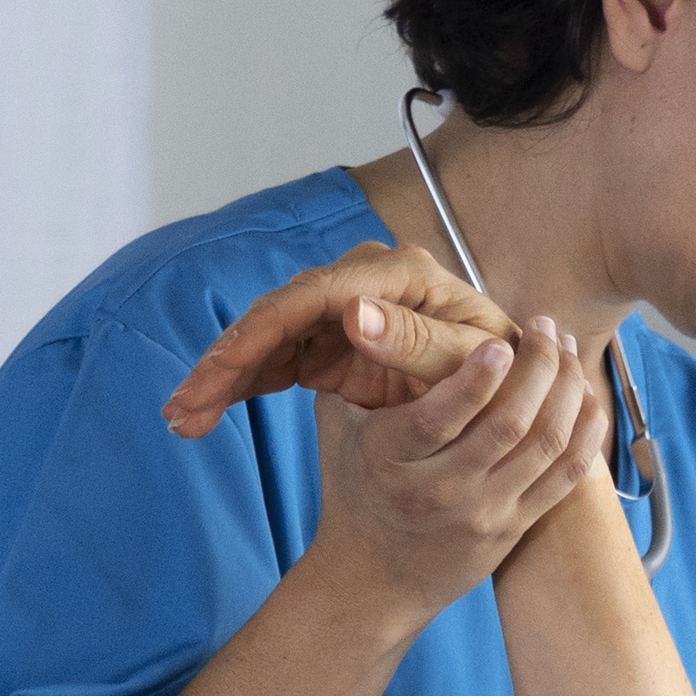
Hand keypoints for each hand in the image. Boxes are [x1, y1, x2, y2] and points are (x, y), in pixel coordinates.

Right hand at [164, 243, 517, 435]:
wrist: (513, 399)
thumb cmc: (505, 373)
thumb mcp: (470, 361)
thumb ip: (418, 340)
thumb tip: (351, 312)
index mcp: (397, 276)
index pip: (311, 295)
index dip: (261, 332)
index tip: (220, 373)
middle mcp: (362, 286)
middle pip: (277, 314)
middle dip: (225, 361)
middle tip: (182, 408)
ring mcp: (343, 314)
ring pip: (267, 338)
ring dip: (222, 378)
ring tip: (183, 419)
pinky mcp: (332, 345)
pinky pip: (274, 363)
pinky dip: (240, 388)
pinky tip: (204, 416)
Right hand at [310, 314, 605, 617]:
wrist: (373, 579)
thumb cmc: (355, 484)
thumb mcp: (338, 426)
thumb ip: (357, 366)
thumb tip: (362, 299)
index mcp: (389, 458)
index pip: (439, 417)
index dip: (477, 378)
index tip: (501, 341)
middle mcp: (439, 490)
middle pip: (508, 424)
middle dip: (539, 365)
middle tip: (546, 326)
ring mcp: (483, 513)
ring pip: (546, 445)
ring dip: (568, 388)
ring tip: (566, 349)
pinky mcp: (514, 527)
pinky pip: (568, 476)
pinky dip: (586, 430)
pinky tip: (583, 395)